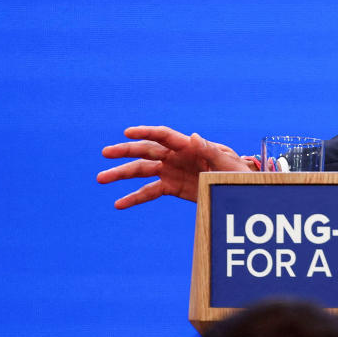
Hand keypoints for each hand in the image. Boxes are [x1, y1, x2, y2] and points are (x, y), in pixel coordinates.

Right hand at [97, 125, 250, 208]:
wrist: (237, 186)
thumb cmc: (236, 170)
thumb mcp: (226, 161)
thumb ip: (210, 150)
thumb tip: (192, 136)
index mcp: (189, 146)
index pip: (164, 136)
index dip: (146, 132)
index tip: (128, 132)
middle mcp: (176, 156)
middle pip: (147, 151)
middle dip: (126, 151)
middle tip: (105, 153)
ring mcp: (171, 171)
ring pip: (142, 170)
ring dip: (121, 174)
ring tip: (100, 178)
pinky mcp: (171, 187)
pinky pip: (149, 191)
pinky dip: (134, 198)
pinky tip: (118, 204)